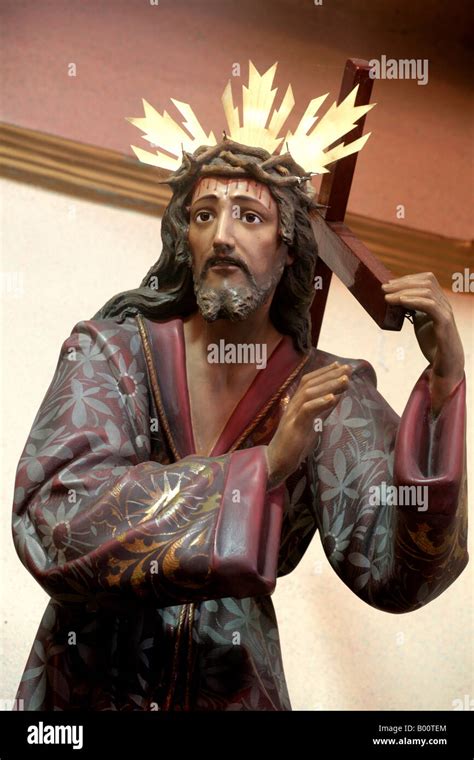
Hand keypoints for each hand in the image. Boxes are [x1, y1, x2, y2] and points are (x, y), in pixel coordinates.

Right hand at [266, 362, 351, 489]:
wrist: (277, 462)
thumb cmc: (295, 443)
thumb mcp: (313, 423)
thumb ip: (323, 410)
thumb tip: (337, 395)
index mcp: (296, 403)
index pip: (309, 381)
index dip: (324, 372)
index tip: (340, 366)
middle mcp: (293, 405)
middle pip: (310, 383)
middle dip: (330, 375)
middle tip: (348, 369)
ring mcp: (292, 415)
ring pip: (309, 394)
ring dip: (328, 386)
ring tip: (345, 380)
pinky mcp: (294, 427)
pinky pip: (306, 411)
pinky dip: (319, 403)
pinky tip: (333, 398)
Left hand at [382, 272, 463, 412]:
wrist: (446, 365)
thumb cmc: (432, 344)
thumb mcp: (420, 322)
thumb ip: (412, 310)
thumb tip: (392, 300)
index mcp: (438, 301)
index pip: (427, 279)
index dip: (407, 278)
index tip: (389, 283)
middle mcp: (444, 304)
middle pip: (426, 282)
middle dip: (403, 283)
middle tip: (384, 288)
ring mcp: (446, 312)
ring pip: (427, 291)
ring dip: (404, 291)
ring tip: (387, 297)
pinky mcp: (445, 323)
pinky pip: (430, 306)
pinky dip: (414, 301)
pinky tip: (401, 302)